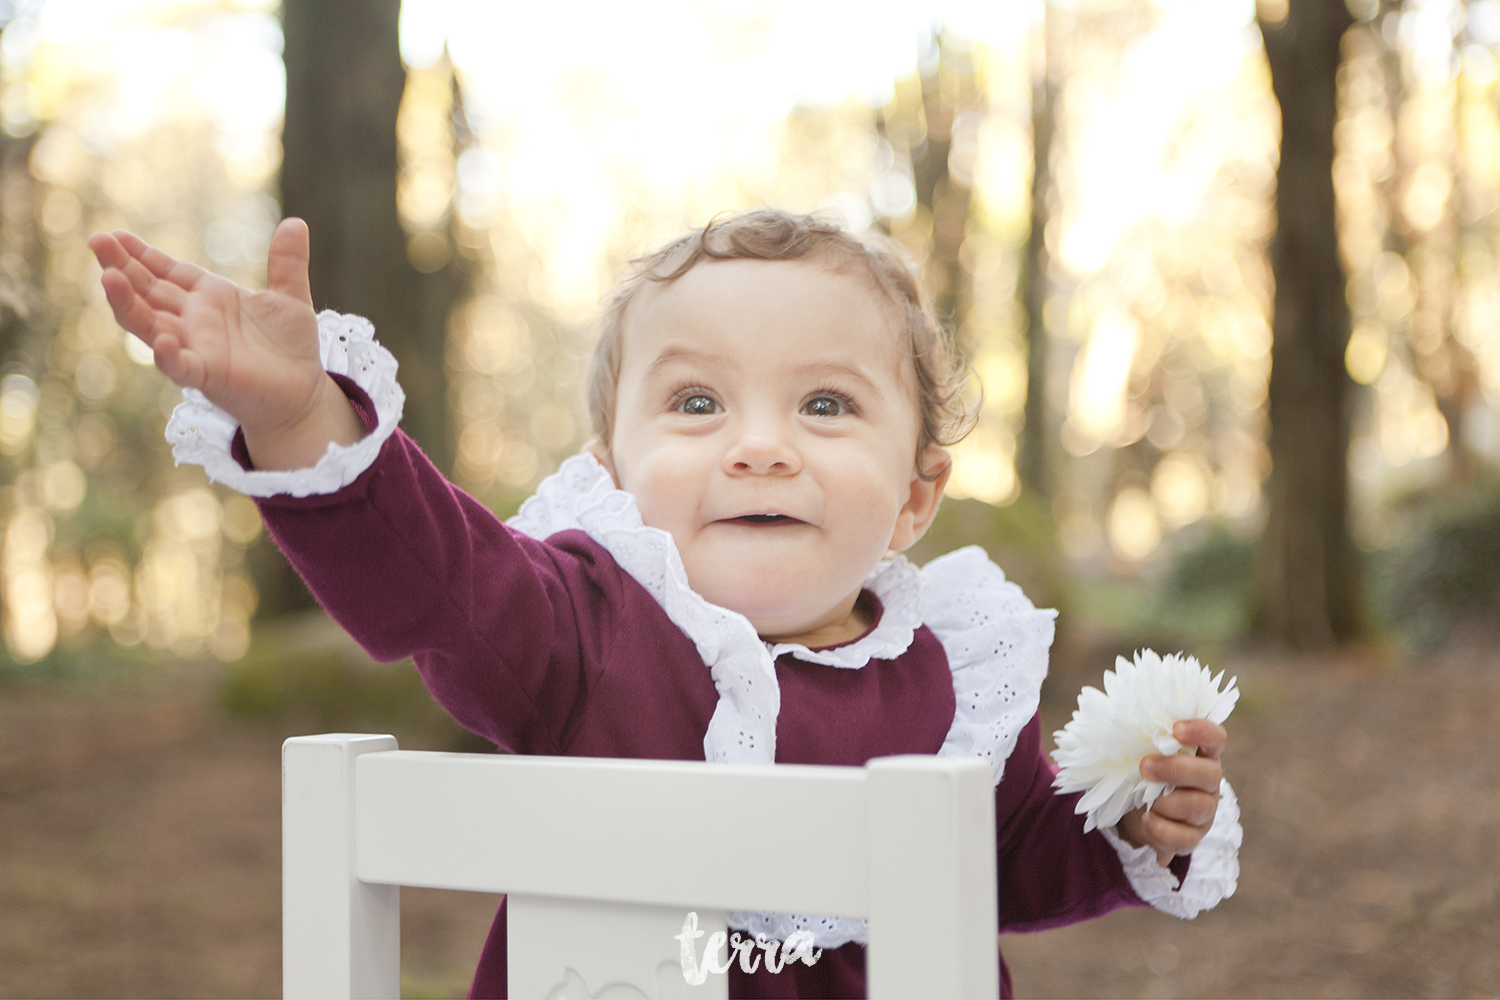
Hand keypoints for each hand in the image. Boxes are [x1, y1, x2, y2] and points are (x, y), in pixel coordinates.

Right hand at [89, 218, 363, 470]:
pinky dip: (170, 356)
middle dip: (121, 267)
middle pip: (148, 292)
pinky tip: (163, 342)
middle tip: (97, 241)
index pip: (166, 271)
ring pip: (151, 326)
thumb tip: (296, 222)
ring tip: (109, 278)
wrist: (303, 393)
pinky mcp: (209, 377)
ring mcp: (196, 348)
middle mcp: (194, 321)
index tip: (113, 234)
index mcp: (208, 297)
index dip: (140, 254)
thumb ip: (287, 262)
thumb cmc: (289, 347)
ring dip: (128, 304)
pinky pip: (182, 367)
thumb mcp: (290, 297)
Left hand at [1117, 718, 1225, 865]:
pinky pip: (1183, 837)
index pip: (1215, 738)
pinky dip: (1160, 829)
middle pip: (1210, 774)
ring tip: (1140, 797)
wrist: (1134, 814)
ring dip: (1163, 801)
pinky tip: (1146, 820)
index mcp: (1201, 755)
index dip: (1201, 731)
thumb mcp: (1144, 755)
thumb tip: (1128, 735)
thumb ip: (1146, 744)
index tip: (1175, 729)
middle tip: (1144, 766)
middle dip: (1175, 769)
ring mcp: (1205, 812)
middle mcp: (1209, 782)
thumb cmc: (1142, 775)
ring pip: (1196, 806)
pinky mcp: (1193, 837)